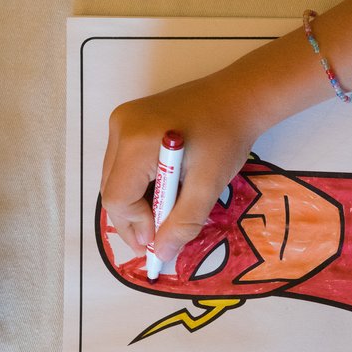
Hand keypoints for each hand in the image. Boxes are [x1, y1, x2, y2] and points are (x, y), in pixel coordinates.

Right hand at [101, 72, 261, 266]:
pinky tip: (164, 191)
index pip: (118, 198)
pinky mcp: (130, 121)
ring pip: (116, 179)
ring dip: (137, 203)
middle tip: (159, 240)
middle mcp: (120, 128)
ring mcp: (122, 121)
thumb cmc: (226, 137)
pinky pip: (124, 164)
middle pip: (112, 189)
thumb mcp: (208, 185)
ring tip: (164, 216)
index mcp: (135, 141)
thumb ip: (183, 223)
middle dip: (134, 220)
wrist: (239, 96)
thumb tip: (161, 254)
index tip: (160, 242)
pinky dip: (140, 184)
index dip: (136, 226)